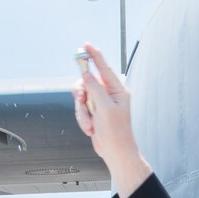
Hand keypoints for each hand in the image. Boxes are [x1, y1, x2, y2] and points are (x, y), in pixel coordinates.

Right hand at [71, 42, 152, 197]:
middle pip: (87, 82)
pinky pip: (81, 109)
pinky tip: (91, 129)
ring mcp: (101, 104)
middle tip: (81, 99)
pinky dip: (83, 119)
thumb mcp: (104, 108)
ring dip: (82, 113)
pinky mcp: (94, 112)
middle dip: (82, 94)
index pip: (104, 68)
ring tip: (91, 125)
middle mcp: (109, 94)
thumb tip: (86, 75)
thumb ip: (94, 88)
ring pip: (81, 97)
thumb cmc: (116, 132)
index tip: (85, 45)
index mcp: (118, 90)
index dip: (94, 55)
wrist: (115, 152)